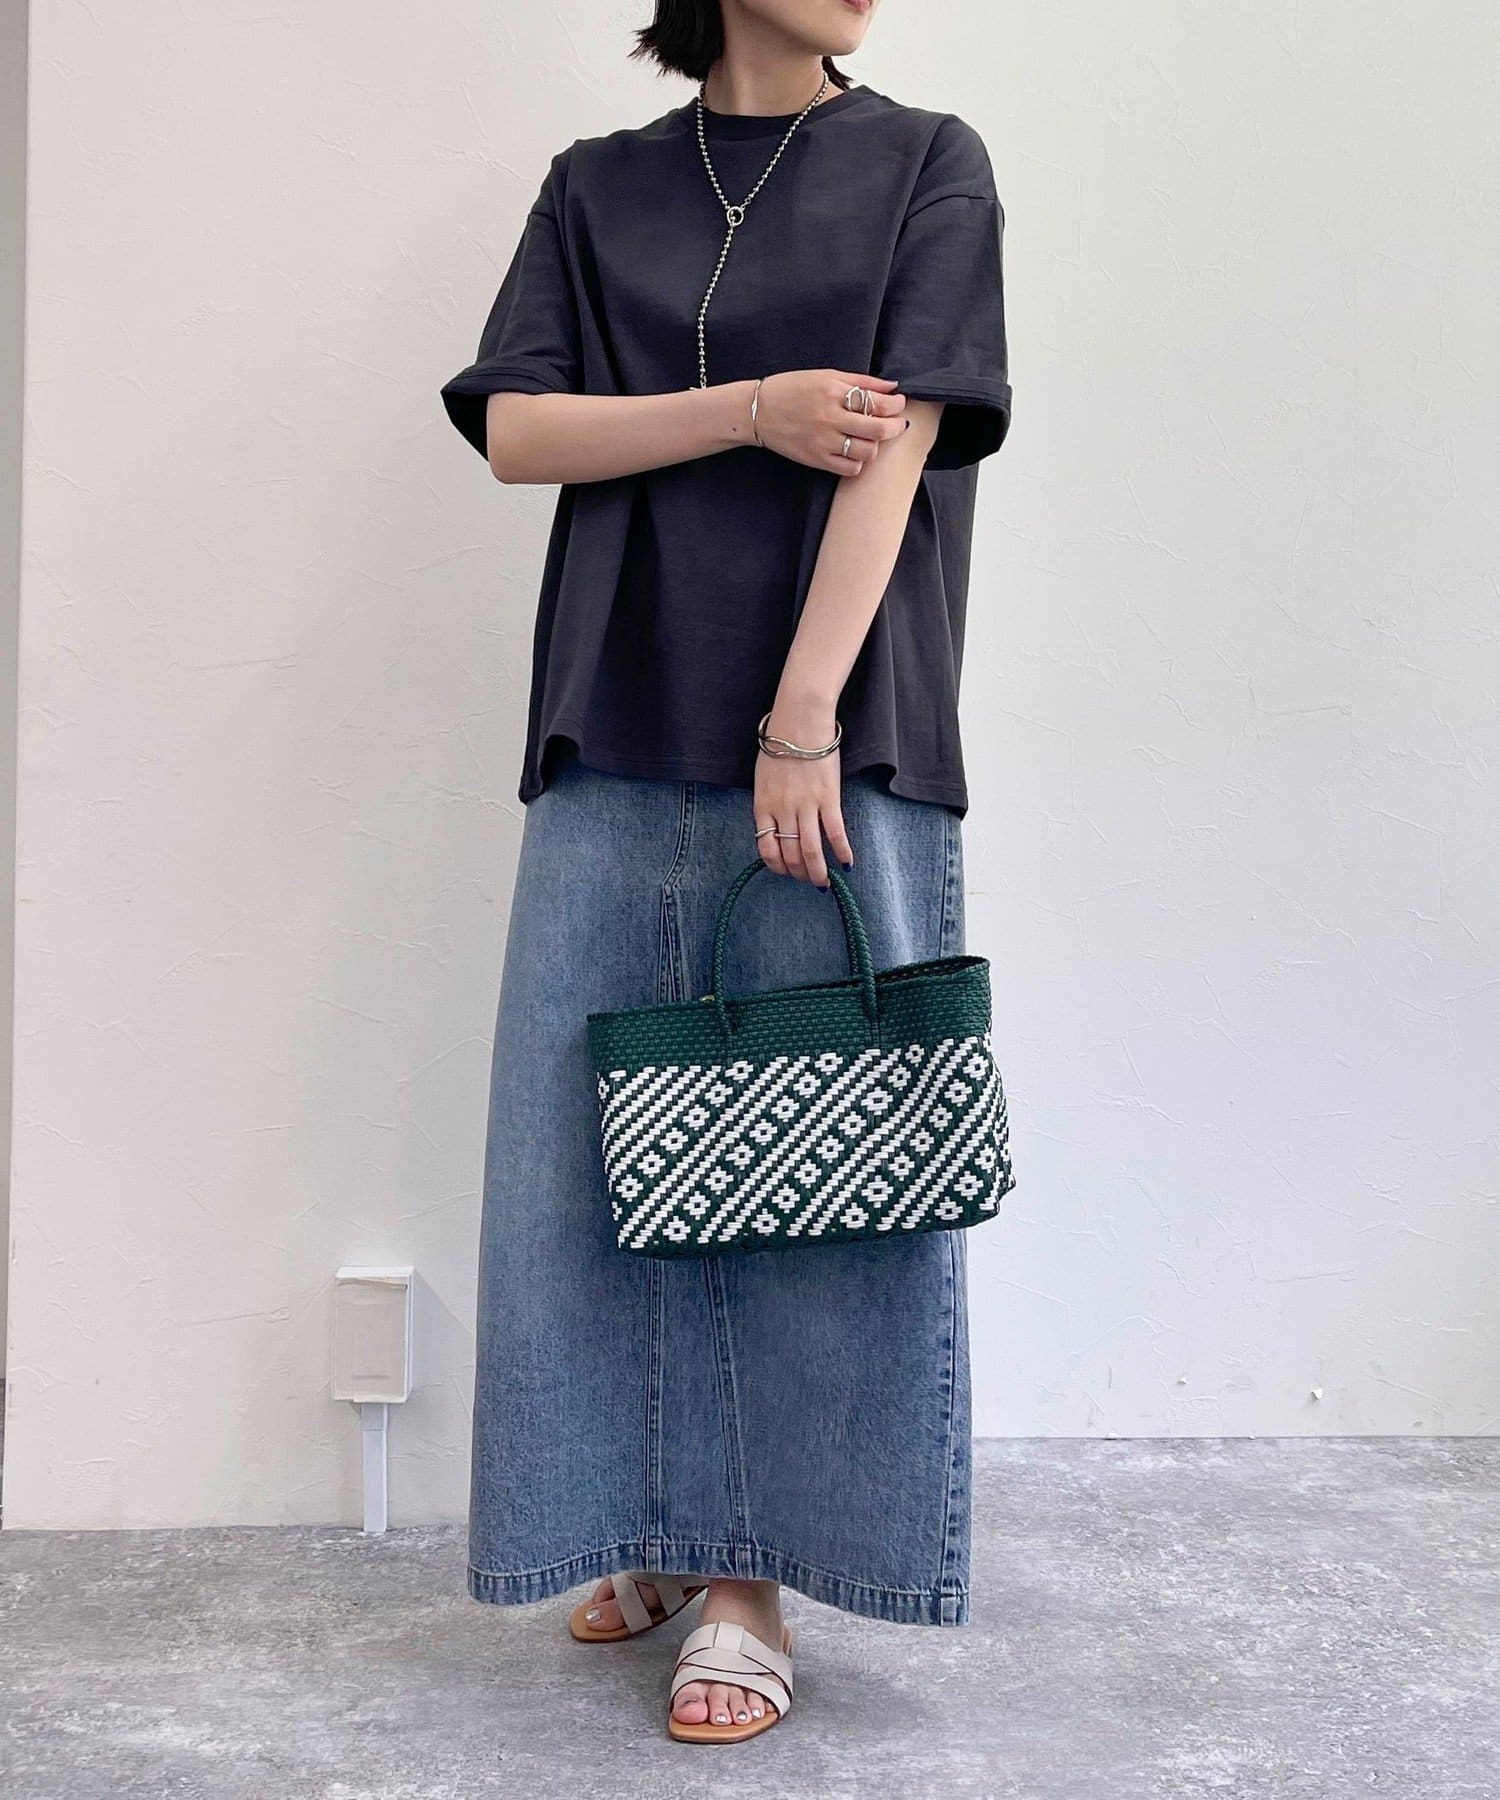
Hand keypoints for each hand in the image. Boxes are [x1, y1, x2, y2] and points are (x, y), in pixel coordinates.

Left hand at [753, 702, 854, 887]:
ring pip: (811, 851)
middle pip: (790, 854)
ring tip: (824, 883)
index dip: (776, 866)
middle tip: (809, 881)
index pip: (766, 848)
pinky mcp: (829, 798)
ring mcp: (806, 805)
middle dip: (799, 874)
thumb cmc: (780, 746)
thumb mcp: (763, 778)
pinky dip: (842, 851)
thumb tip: (775, 827)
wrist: (799, 722)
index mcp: (763, 806)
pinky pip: (836, 832)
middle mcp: (782, 811)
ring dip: (818, 872)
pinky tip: (847, 863)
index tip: (786, 871)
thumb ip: (768, 804)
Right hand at [754, 371, 908, 475]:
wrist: (758, 411)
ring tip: (871, 437)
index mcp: (833, 392)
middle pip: (877, 429)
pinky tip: (854, 451)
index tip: (899, 404)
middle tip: (897, 424)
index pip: (877, 402)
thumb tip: (892, 387)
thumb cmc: (792, 389)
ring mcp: (823, 442)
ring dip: (875, 445)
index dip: (896, 405)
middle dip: (895, 427)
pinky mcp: (817, 460)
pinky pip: (850, 468)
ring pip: (867, 451)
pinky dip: (858, 461)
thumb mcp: (826, 375)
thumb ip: (861, 381)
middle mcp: (830, 418)